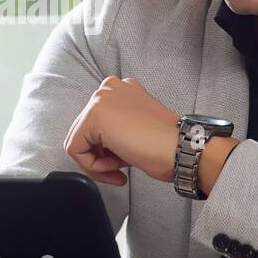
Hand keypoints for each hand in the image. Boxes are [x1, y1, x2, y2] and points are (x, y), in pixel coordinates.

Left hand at [62, 76, 179, 186]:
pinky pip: (75, 149)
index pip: (97, 124)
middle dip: (100, 156)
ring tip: (121, 168)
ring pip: (78, 141)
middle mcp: (110, 87)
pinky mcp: (94, 115)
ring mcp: (101, 98)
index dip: (106, 150)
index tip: (122, 163)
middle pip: (85, 131)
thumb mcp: (136, 127)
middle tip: (120, 169)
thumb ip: (116, 128)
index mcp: (122, 89)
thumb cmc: (167, 145)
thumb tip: (96, 144)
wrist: (183, 148)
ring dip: (98, 163)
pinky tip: (117, 167)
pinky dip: (93, 166)